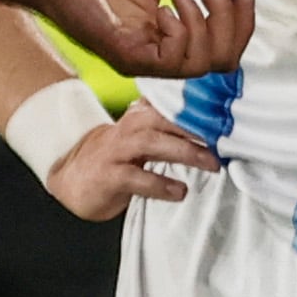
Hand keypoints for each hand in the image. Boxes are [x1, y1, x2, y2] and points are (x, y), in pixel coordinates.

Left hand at [0, 0, 254, 78]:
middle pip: (227, 60)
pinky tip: (166, 2)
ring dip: (207, 18)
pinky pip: (176, 59)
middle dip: (233, 19)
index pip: (229, 47)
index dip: (244, 19)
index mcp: (174, 39)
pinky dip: (184, 26)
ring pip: (207, 62)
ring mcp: (146, 62)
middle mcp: (163, 57)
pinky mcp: (128, 59)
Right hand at [48, 98, 220, 221]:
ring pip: (153, 143)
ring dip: (185, 151)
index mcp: (139, 116)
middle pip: (166, 119)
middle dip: (197, 128)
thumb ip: (168, 128)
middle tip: (225, 141)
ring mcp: (117, 151)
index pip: (172, 106)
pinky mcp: (109, 176)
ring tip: (212, 165)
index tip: (226, 116)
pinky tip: (180, 191)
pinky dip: (160, 184)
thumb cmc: (115, 158)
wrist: (70, 179)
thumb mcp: (140, 137)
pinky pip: (137, 178)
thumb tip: (209, 124)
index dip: (199, 109)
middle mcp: (129, 128)